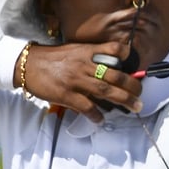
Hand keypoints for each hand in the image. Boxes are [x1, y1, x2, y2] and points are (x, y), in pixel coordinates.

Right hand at [13, 41, 142, 121]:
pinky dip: (96, 114)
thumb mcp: (74, 50)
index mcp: (87, 51)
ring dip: (123, 100)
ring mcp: (76, 80)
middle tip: (141, 94)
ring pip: (105, 91)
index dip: (127, 54)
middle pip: (115, 75)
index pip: (114, 49)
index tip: (136, 65)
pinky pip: (86, 106)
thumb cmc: (52, 58)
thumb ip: (91, 56)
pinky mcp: (66, 94)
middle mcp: (84, 64)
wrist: (28, 64)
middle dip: (132, 85)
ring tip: (134, 107)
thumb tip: (110, 67)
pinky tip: (100, 119)